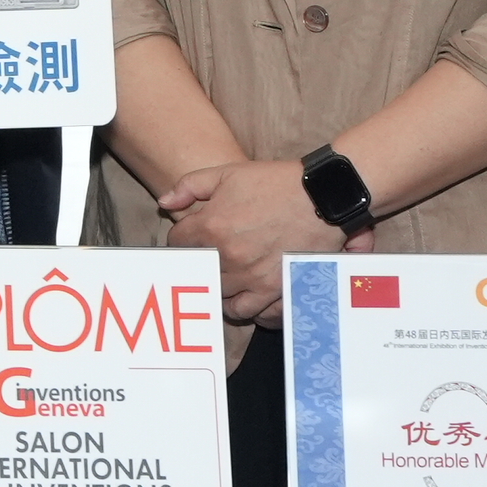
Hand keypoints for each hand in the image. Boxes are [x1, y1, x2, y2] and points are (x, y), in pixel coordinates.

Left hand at [152, 157, 338, 321]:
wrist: (323, 196)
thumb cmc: (275, 182)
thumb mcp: (228, 173)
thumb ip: (189, 186)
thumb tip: (163, 202)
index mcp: (211, 227)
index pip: (176, 243)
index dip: (181, 238)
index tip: (191, 236)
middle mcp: (228, 257)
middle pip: (198, 272)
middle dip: (200, 262)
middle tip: (210, 255)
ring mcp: (251, 277)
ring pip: (220, 296)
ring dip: (219, 286)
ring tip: (227, 275)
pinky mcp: (275, 290)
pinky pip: (248, 312)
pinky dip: (242, 306)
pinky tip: (244, 294)